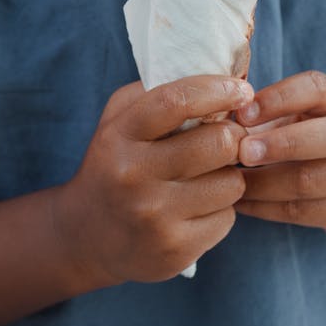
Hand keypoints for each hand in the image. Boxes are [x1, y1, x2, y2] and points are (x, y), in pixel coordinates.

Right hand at [51, 76, 253, 283]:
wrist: (85, 236)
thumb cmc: (114, 165)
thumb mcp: (118, 121)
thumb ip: (156, 93)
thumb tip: (217, 77)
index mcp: (119, 137)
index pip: (176, 102)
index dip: (217, 90)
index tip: (240, 90)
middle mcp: (133, 176)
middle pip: (219, 143)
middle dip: (234, 136)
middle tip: (228, 138)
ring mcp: (155, 216)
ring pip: (231, 183)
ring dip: (229, 176)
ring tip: (207, 178)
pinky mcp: (175, 249)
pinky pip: (227, 218)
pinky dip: (220, 210)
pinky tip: (197, 208)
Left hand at [233, 71, 325, 238]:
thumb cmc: (313, 138)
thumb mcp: (299, 117)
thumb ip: (263, 115)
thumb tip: (215, 121)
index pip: (317, 89)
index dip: (279, 98)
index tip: (242, 112)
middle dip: (283, 144)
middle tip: (242, 152)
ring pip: (312, 182)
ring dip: (264, 183)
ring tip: (230, 182)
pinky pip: (302, 213)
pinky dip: (264, 208)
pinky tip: (239, 202)